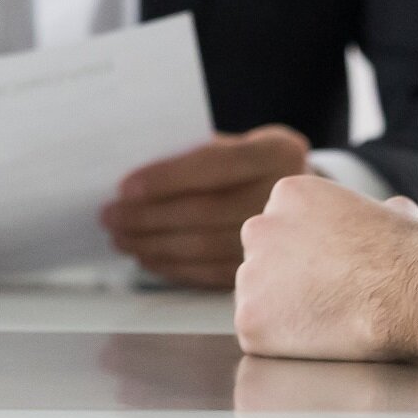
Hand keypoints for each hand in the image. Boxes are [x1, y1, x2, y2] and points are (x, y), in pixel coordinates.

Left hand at [100, 124, 309, 286]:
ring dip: (153, 244)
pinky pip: (209, 272)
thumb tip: (134, 177)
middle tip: (111, 216)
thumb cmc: (254, 167)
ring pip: (203, 247)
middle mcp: (283, 197)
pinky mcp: (267, 271)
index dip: (166, 178)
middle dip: (148, 216)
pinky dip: (172, 266)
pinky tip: (148, 257)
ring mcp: (280, 239)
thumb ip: (196, 154)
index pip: (214, 164)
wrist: (306, 204)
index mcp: (278, 152)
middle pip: (204, 210)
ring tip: (122, 237)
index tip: (125, 187)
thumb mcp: (237, 145)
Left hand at [235, 174, 417, 361]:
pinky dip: (281, 346)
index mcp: (287, 194)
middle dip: (285, 280)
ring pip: (257, 299)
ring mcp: (249, 274)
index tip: (331, 272)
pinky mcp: (249, 319)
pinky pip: (258, 337)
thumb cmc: (407, 254)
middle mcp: (259, 228)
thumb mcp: (391, 211)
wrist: (406, 290)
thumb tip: (391, 213)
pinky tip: (316, 340)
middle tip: (324, 299)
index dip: (307, 255)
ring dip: (282, 313)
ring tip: (326, 320)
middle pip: (261, 260)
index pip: (281, 227)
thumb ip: (371, 211)